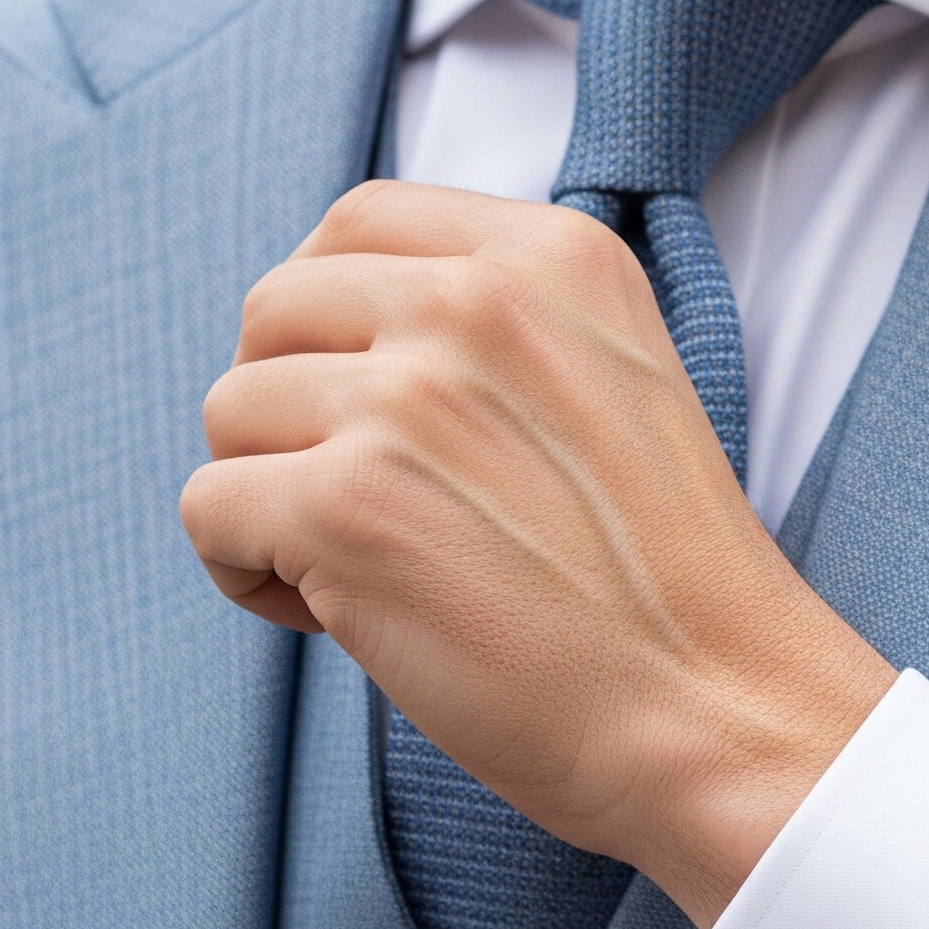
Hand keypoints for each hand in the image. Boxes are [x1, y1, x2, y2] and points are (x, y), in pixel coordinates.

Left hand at [179, 181, 895, 927]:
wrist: (719, 709)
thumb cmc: (667, 580)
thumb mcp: (619, 379)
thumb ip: (502, 327)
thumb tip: (344, 333)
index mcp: (553, 256)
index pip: (359, 220)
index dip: (327, 313)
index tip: (356, 395)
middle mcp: (477, 303)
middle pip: (273, 309)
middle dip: (289, 407)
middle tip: (361, 497)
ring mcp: (408, 400)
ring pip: (230, 411)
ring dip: (269, 495)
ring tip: (360, 566)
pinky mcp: (346, 506)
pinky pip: (208, 509)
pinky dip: (246, 572)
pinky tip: (332, 615)